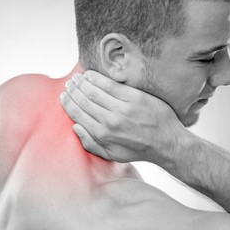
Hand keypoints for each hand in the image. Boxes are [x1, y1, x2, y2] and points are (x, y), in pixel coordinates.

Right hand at [60, 70, 184, 163]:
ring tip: (76, 78)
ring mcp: (123, 108)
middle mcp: (110, 120)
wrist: (166, 143)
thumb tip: (75, 127)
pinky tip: (90, 75)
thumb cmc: (137, 150)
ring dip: (82, 83)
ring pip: (95, 91)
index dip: (68, 103)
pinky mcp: (134, 98)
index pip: (78, 114)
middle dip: (73, 91)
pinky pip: (111, 85)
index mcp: (102, 134)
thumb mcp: (111, 155)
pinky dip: (97, 78)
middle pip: (84, 101)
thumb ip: (90, 143)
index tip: (63, 96)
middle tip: (68, 84)